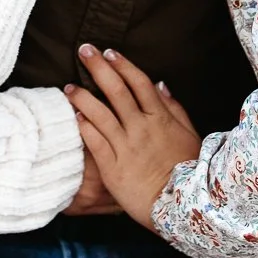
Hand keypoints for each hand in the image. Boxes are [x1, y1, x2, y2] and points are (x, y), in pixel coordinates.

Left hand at [65, 45, 201, 227]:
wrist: (180, 207)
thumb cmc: (188, 169)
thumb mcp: (188, 134)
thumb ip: (174, 108)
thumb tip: (160, 84)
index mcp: (161, 118)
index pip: (139, 83)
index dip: (123, 65)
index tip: (109, 52)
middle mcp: (141, 128)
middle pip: (117, 90)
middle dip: (99, 67)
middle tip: (84, 50)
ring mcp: (126, 147)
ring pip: (100, 114)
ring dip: (83, 97)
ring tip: (69, 86)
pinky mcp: (112, 167)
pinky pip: (95, 142)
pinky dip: (84, 127)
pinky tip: (74, 116)